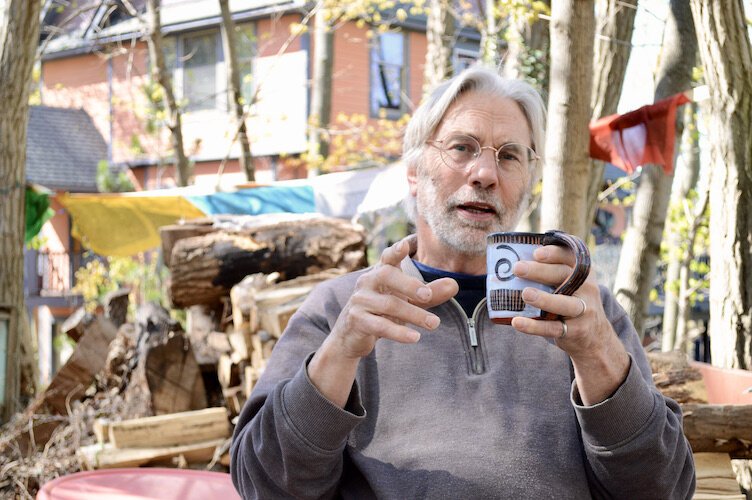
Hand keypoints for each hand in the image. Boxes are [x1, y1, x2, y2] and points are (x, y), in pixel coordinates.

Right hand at [308, 238, 457, 406]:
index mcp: (380, 272)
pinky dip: (398, 332)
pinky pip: (379, 325)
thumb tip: (455, 285)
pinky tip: (415, 337)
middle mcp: (367, 282)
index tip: (405, 245)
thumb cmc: (382, 311)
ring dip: (413, 314)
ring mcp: (360, 301)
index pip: (387, 257)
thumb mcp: (408, 301)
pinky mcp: (356, 320)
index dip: (396, 251)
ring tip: (434, 323)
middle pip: (387, 276)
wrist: (352, 336)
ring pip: (388, 304)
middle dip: (409, 284)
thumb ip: (430, 293)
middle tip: (428, 295)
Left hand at [509, 245, 629, 403]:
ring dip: (544, 299)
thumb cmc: (571, 301)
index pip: (570, 257)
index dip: (554, 253)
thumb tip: (513, 260)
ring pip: (564, 303)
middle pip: (563, 276)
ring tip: (525, 293)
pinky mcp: (575, 331)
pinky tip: (517, 322)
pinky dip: (534, 326)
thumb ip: (550, 271)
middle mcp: (586, 289)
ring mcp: (583, 310)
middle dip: (540, 271)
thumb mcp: (571, 283)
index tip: (536, 253)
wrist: (595, 337)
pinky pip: (553, 328)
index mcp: (582, 272)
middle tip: (518, 268)